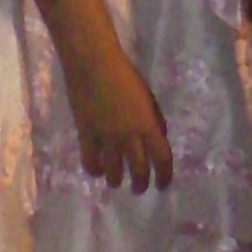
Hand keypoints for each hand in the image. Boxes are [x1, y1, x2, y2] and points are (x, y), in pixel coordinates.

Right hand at [62, 42, 173, 193]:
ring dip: (117, 180)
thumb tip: (156, 139)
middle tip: (139, 188)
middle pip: (139, 171)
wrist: (93, 63)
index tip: (163, 185)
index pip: (162, 159)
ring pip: (114, 173)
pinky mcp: (86, 136)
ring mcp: (107, 139)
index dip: (165, 176)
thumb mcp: (148, 98)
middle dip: (141, 184)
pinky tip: (98, 170)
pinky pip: (91, 163)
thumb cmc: (124, 75)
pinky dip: (95, 170)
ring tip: (116, 181)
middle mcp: (130, 137)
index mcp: (148, 125)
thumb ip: (153, 121)